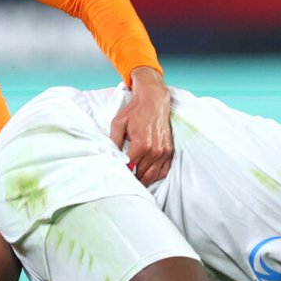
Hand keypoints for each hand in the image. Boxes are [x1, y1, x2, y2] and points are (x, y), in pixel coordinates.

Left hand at [108, 66, 172, 184]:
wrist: (153, 101)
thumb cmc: (134, 111)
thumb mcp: (118, 123)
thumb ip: (113, 142)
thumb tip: (111, 157)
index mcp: (141, 145)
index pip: (130, 168)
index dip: (123, 173)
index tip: (118, 174)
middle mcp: (154, 150)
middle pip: (142, 174)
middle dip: (133, 178)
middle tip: (126, 179)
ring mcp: (164, 151)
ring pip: (152, 175)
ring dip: (144, 179)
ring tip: (135, 179)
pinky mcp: (169, 151)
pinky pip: (164, 171)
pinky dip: (156, 175)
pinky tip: (148, 174)